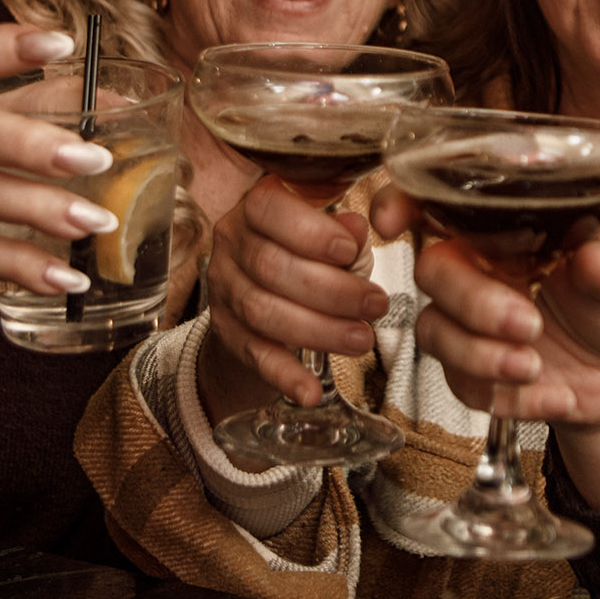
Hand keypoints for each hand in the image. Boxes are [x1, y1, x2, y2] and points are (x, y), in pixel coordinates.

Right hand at [201, 176, 386, 408]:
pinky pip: (254, 355)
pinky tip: (310, 391)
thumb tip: (356, 228)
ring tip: (362, 339)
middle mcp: (231, 244)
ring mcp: (223, 289)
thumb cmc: (309, 256)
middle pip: (272, 267)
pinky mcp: (226, 332)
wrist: (267, 298)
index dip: (310, 232)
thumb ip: (345, 233)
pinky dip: (284, 375)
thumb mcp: (332, 238)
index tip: (350, 251)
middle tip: (376, 305)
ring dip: (318, 330)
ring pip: (263, 312)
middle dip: (332, 290)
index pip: (269, 209)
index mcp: (255, 207)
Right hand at [377, 185, 599, 427]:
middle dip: (474, 303)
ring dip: (482, 356)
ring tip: (536, 367)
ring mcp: (468, 327)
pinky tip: (559, 397)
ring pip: (434, 333)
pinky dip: (512, 398)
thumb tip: (592, 257)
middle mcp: (477, 274)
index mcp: (504, 236)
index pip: (439, 206)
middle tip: (528, 325)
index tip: (392, 223)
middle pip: (433, 272)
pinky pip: (464, 388)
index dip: (403, 205)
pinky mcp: (474, 377)